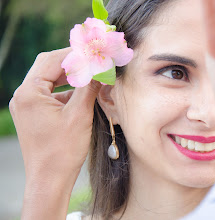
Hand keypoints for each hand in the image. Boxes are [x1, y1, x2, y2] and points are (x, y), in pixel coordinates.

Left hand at [9, 48, 100, 218]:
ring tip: (90, 75)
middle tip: (93, 60)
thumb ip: (90, 87)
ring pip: (49, 80)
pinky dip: (66, 91)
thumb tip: (101, 67)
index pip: (52, 60)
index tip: (94, 50)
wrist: (50, 180)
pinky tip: (82, 94)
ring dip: (70, 76)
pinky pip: (50, 94)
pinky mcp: (34, 115)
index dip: (75, 53)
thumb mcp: (80, 115)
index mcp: (29, 93)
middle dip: (72, 62)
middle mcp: (23, 97)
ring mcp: (27, 106)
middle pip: (48, 67)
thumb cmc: (63, 151)